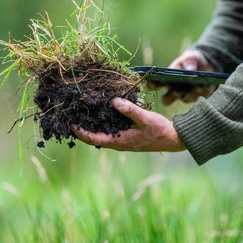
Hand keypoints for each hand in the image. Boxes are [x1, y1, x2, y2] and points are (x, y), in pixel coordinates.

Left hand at [71, 98, 185, 151]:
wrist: (173, 139)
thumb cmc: (159, 131)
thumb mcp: (145, 119)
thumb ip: (129, 110)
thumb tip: (113, 100)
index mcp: (119, 141)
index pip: (92, 139)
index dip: (79, 131)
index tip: (69, 122)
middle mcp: (118, 142)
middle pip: (94, 137)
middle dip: (83, 128)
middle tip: (73, 114)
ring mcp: (123, 140)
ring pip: (102, 134)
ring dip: (93, 125)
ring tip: (84, 112)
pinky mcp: (128, 136)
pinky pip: (111, 130)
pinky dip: (104, 122)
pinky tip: (103, 112)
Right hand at [150, 49, 215, 104]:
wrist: (207, 65)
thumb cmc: (192, 61)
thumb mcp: (190, 57)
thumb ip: (188, 60)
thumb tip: (190, 69)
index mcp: (166, 80)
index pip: (154, 85)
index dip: (150, 85)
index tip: (151, 83)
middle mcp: (174, 90)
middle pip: (166, 100)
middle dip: (171, 97)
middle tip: (176, 92)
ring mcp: (186, 95)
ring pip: (185, 99)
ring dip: (192, 93)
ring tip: (198, 85)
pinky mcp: (199, 97)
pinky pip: (201, 97)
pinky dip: (205, 91)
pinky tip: (208, 85)